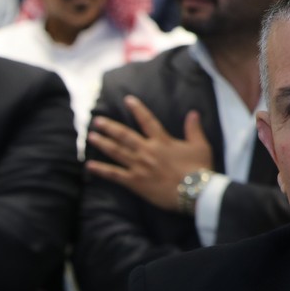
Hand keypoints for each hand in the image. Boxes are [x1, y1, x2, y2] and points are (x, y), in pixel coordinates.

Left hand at [85, 96, 213, 212]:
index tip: (127, 100)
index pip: (147, 120)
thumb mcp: (200, 145)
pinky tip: (89, 165)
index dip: (137, 109)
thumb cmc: (200, 169)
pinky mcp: (134, 182)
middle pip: (124, 135)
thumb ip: (194, 128)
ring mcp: (139, 166)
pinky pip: (114, 174)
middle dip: (109, 127)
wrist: (195, 191)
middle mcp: (147, 151)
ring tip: (90, 137)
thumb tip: (193, 113)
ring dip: (102, 143)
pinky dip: (101, 170)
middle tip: (96, 121)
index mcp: (162, 141)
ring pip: (116, 151)